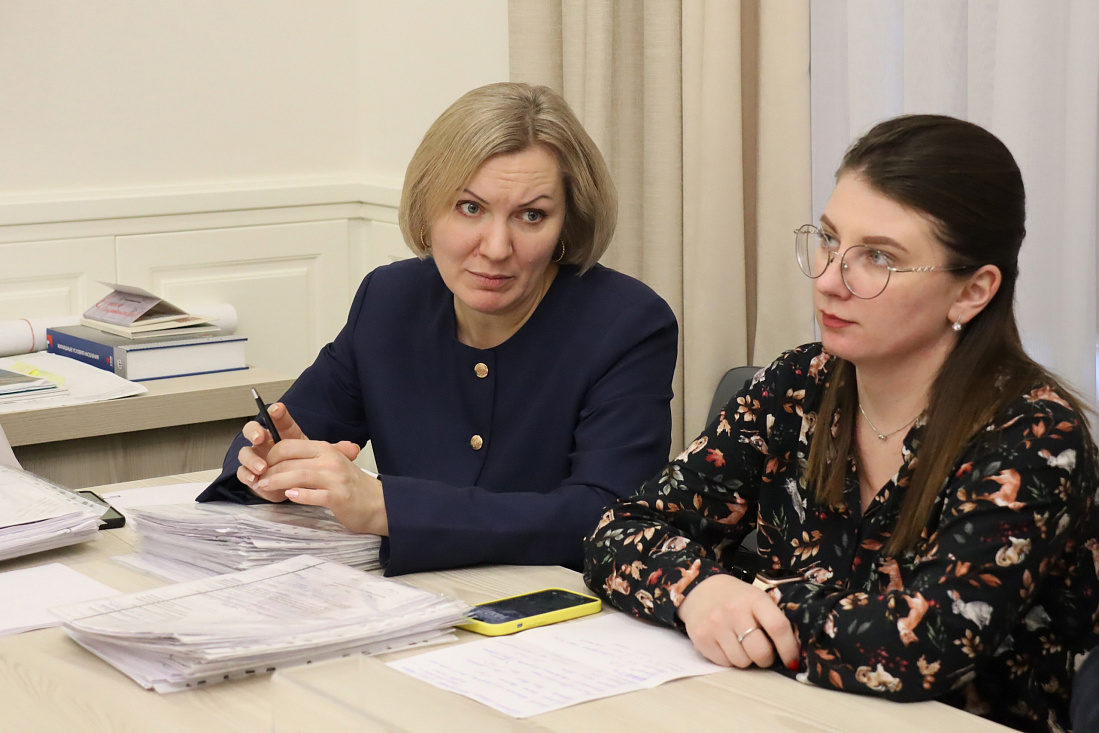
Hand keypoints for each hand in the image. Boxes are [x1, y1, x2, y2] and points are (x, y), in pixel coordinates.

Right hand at [236, 402, 306, 501]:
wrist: (298, 484)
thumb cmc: (297, 459)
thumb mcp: (298, 442)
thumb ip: (288, 425)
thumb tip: (278, 407)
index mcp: (272, 432)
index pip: (269, 417)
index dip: (269, 414)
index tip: (275, 411)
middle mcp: (260, 443)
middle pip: (250, 431)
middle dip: (253, 432)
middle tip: (259, 437)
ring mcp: (253, 459)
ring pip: (244, 453)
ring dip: (251, 459)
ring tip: (262, 468)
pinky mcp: (251, 475)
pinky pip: (242, 473)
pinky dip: (247, 475)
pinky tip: (255, 479)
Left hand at [254, 438, 388, 535]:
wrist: (378, 502)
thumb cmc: (350, 484)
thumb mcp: (331, 463)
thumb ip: (309, 459)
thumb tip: (278, 459)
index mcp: (326, 449)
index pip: (289, 445)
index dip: (271, 455)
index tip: (264, 466)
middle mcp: (330, 460)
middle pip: (290, 461)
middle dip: (270, 470)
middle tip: (260, 480)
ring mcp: (335, 479)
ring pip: (298, 476)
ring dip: (278, 482)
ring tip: (266, 487)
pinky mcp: (339, 497)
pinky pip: (314, 495)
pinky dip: (299, 495)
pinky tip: (289, 496)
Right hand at [676, 573, 799, 669]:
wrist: (700, 589)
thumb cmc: (736, 598)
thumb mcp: (756, 598)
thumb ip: (772, 620)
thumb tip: (792, 654)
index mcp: (754, 598)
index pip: (777, 627)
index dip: (789, 649)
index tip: (792, 661)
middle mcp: (733, 610)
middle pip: (760, 651)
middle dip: (766, 659)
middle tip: (763, 653)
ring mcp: (715, 624)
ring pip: (742, 662)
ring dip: (746, 659)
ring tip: (741, 645)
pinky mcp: (701, 637)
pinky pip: (725, 663)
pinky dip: (729, 659)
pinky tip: (726, 645)